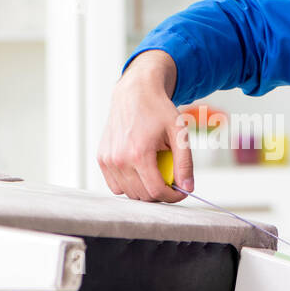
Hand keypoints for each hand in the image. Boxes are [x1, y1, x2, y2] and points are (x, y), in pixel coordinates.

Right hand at [96, 51, 192, 202]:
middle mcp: (119, 159)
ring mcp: (108, 160)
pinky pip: (115, 185)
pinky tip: (139, 171)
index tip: (181, 192)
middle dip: (160, 194)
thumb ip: (184, 163)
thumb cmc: (157, 110)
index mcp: (139, 153)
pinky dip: (128, 184)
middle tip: (171, 182)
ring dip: (144, 190)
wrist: (135, 93)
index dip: (172, 197)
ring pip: (128, 193)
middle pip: (142, 195)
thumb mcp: (179, 133)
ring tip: (155, 173)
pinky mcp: (102, 158)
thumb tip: (187, 188)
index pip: (156, 191)